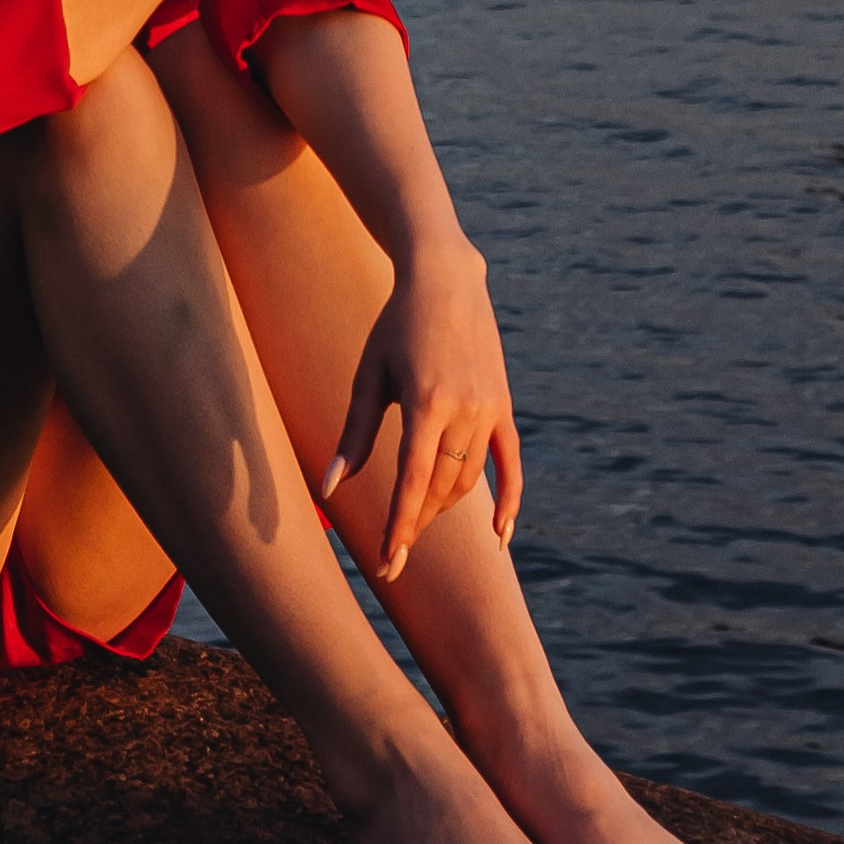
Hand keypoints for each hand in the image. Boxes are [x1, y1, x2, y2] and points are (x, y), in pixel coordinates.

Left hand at [319, 238, 522, 581]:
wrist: (447, 279)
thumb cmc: (396, 325)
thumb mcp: (370, 375)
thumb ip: (354, 434)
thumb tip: (331, 488)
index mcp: (426, 403)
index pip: (413, 482)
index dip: (399, 527)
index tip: (387, 564)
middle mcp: (465, 410)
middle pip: (441, 487)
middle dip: (416, 522)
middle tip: (393, 547)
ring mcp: (490, 409)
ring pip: (469, 480)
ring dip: (442, 507)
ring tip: (418, 519)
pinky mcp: (503, 406)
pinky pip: (512, 464)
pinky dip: (509, 502)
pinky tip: (499, 537)